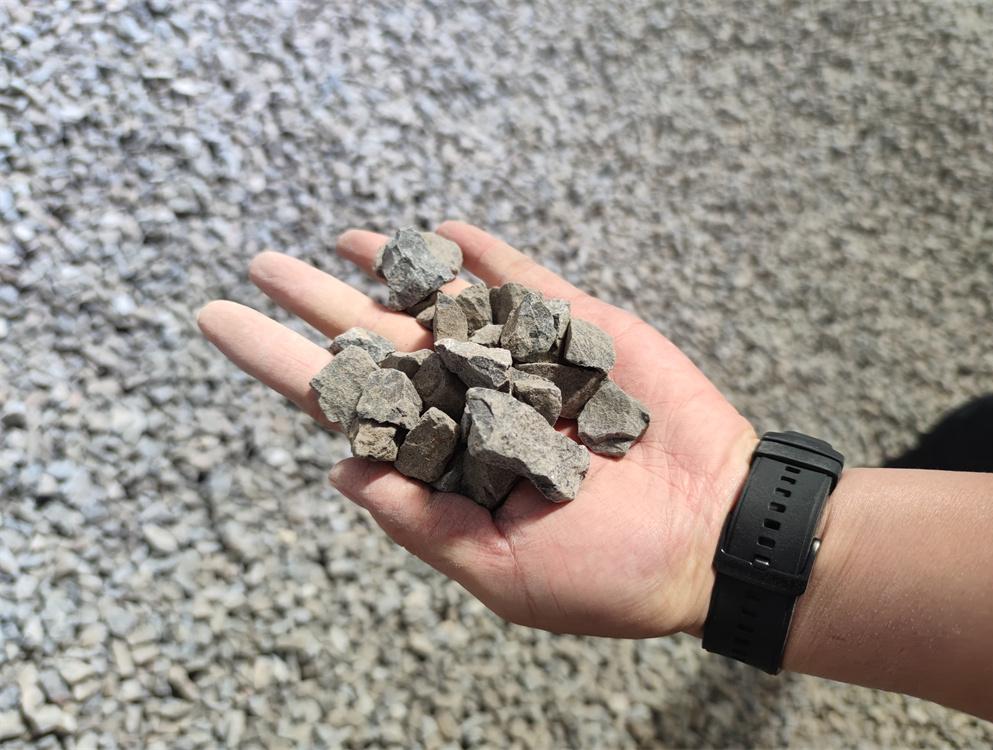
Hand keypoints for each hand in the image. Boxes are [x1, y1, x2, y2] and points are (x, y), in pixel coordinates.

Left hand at [197, 222, 756, 637]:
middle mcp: (475, 404)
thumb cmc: (611, 573)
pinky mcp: (577, 330)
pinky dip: (481, 255)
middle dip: (321, 304)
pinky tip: (438, 230)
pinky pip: (521, 281)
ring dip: (390, 268)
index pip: (348, 406)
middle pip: (381, 343)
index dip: (283, 363)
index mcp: (447, 462)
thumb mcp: (501, 569)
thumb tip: (336, 469)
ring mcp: (525, 362)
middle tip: (264, 264)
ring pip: (443, 303)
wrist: (715, 530)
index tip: (225, 322)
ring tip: (341, 238)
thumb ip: (421, 520)